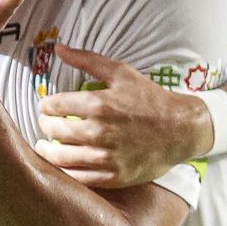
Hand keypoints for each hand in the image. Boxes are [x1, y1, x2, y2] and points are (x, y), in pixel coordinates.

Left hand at [35, 45, 211, 186]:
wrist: (181, 130)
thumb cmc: (150, 99)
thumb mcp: (121, 73)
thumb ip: (87, 60)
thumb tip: (58, 48)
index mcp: (99, 104)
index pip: (53, 105)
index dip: (45, 105)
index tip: (46, 106)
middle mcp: (99, 131)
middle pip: (54, 131)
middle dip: (45, 125)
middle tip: (45, 124)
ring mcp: (106, 157)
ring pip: (60, 157)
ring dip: (48, 150)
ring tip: (45, 146)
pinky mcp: (113, 176)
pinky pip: (78, 177)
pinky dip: (65, 170)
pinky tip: (63, 163)